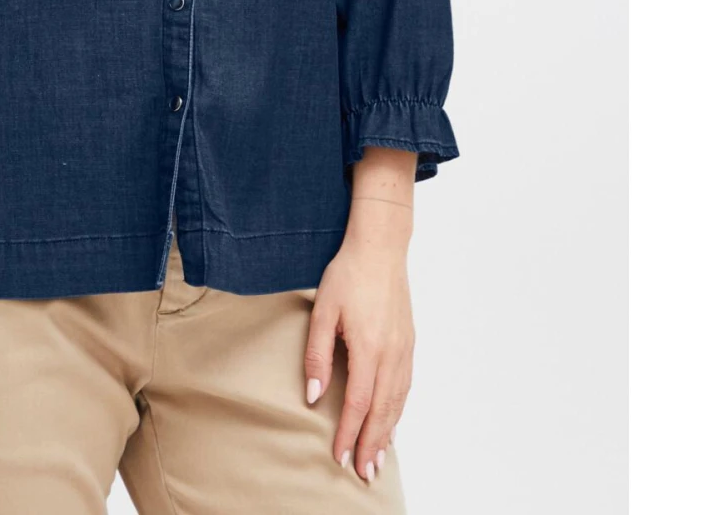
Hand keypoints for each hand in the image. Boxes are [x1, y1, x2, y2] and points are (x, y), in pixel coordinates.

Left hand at [304, 239, 413, 482]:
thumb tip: (313, 396)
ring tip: (379, 458)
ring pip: (398, 402)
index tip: (341, 456)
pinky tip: (392, 422)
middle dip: (372, 444)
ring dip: (388, 433)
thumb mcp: (322, 311)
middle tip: (364, 473)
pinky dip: (399, 410)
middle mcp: (391, 354)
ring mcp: (404, 349)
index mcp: (368, 347)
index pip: (358, 403)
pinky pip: (405, 386)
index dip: (349, 433)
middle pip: (382, 411)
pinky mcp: (409, 342)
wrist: (380, 249)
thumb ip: (317, 356)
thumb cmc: (348, 275)